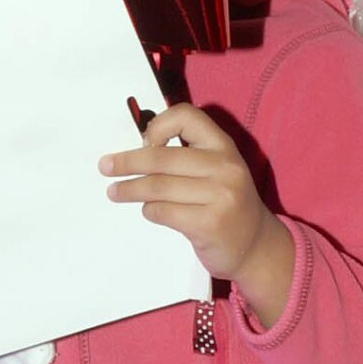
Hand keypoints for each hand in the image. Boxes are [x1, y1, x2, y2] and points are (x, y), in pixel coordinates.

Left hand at [101, 105, 294, 325]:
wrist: (256, 246)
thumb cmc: (227, 204)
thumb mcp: (219, 170)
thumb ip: (189, 155)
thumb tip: (138, 149)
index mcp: (224, 147)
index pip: (187, 116)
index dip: (159, 125)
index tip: (146, 142)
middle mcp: (225, 167)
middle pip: (162, 157)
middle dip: (127, 162)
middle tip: (106, 167)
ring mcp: (220, 197)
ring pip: (158, 187)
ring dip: (130, 189)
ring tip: (114, 192)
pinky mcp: (210, 224)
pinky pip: (164, 212)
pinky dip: (149, 211)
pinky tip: (149, 211)